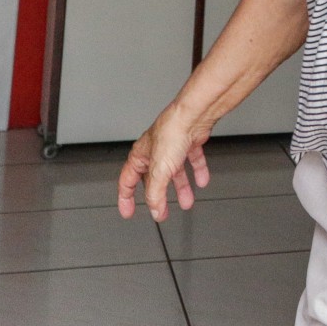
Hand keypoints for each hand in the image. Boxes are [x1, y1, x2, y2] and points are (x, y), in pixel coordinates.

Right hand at [116, 104, 212, 221]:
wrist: (194, 115)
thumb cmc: (172, 132)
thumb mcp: (159, 171)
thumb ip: (155, 193)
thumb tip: (155, 210)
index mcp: (140, 156)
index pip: (127, 181)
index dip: (126, 198)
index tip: (128, 211)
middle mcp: (155, 150)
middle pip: (153, 179)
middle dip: (158, 196)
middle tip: (161, 211)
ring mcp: (172, 146)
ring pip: (174, 172)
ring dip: (181, 188)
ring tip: (187, 201)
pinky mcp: (189, 142)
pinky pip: (192, 160)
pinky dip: (197, 171)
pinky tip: (201, 180)